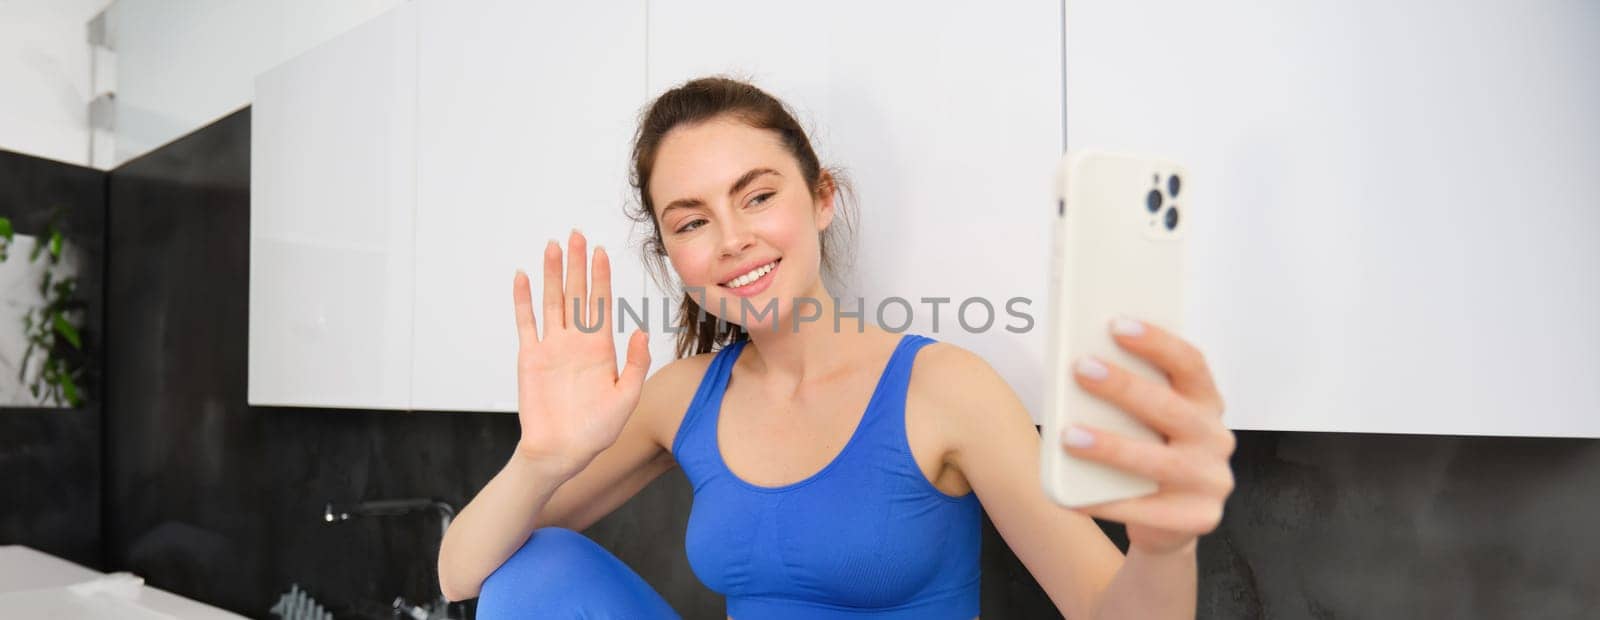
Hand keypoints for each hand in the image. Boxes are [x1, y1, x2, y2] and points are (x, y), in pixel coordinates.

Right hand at [511, 229, 650, 475]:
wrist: (562, 452)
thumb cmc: (596, 431)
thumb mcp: (626, 398)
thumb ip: (634, 364)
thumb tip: (640, 331)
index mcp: (601, 349)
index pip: (601, 304)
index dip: (601, 277)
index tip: (601, 252)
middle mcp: (576, 342)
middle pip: (576, 294)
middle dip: (577, 264)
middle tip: (577, 235)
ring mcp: (552, 347)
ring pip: (552, 301)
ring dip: (552, 274)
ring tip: (553, 246)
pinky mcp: (530, 357)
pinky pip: (526, 322)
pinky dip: (523, 300)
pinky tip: (523, 277)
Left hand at [1058, 317, 1234, 555]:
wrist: (1170, 522)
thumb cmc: (1152, 452)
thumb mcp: (1150, 420)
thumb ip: (1131, 395)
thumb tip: (1081, 364)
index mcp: (1207, 403)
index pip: (1191, 363)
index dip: (1157, 342)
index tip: (1117, 324)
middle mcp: (1216, 439)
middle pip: (1171, 409)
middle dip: (1124, 387)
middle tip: (1081, 369)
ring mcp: (1210, 481)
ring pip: (1159, 461)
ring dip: (1111, 446)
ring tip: (1069, 435)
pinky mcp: (1196, 517)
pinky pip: (1145, 510)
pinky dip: (1104, 501)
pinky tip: (1072, 494)